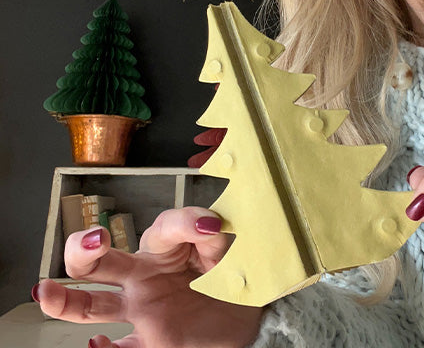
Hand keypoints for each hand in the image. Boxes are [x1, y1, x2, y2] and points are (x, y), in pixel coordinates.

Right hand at [35, 207, 263, 347]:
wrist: (245, 315)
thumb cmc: (230, 274)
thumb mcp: (228, 252)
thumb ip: (214, 238)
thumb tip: (207, 224)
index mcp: (165, 247)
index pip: (162, 228)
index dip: (184, 222)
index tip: (209, 227)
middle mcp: (144, 275)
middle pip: (102, 261)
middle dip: (85, 249)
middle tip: (94, 242)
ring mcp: (141, 309)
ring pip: (92, 305)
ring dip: (66, 299)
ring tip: (44, 291)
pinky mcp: (151, 341)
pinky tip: (96, 345)